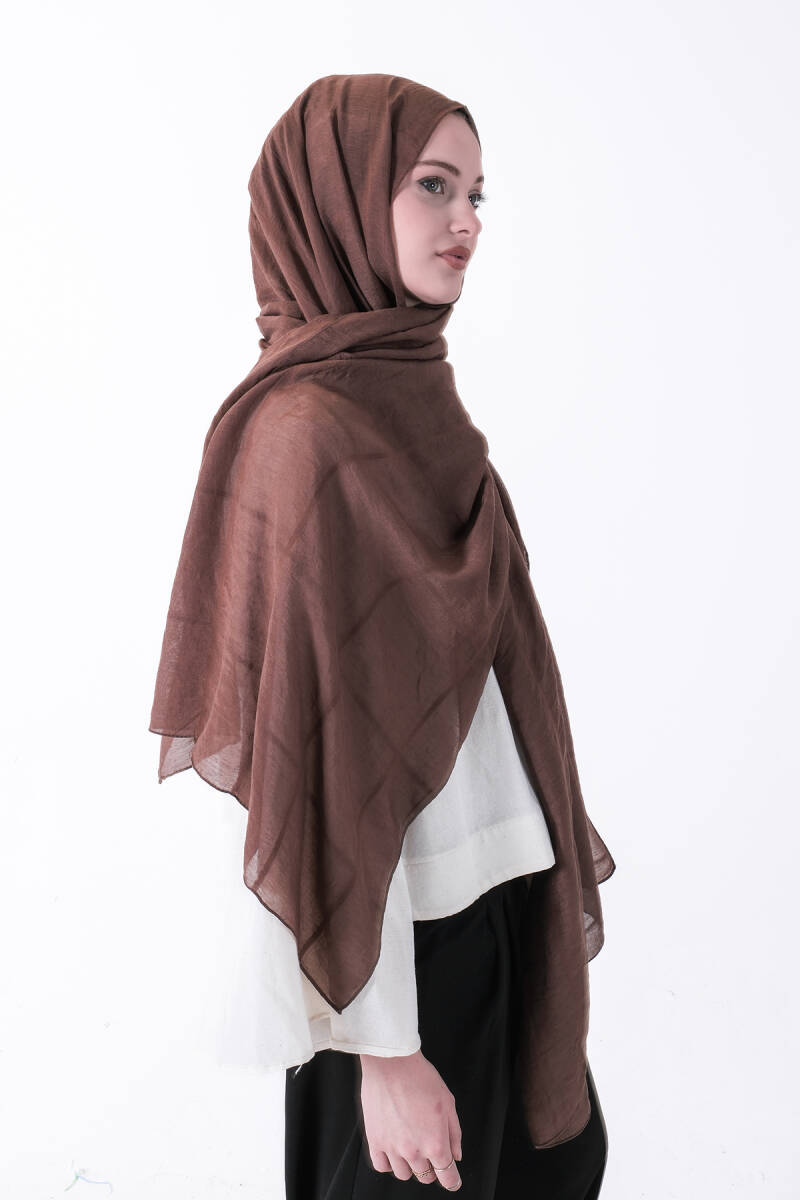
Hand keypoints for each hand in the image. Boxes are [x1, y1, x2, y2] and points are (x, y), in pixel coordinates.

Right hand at [358, 1049, 462, 1189]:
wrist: (392, 1064)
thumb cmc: (420, 1078)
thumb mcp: (448, 1103)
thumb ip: (454, 1134)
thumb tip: (456, 1155)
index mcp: (435, 1143)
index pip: (447, 1177)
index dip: (452, 1181)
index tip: (453, 1180)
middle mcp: (414, 1151)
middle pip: (426, 1177)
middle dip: (432, 1168)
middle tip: (431, 1151)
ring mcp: (392, 1148)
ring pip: (404, 1174)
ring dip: (411, 1166)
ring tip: (411, 1147)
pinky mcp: (375, 1140)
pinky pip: (382, 1166)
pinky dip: (389, 1163)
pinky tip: (394, 1150)